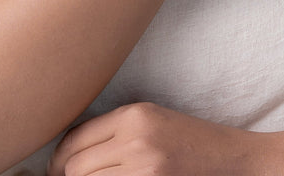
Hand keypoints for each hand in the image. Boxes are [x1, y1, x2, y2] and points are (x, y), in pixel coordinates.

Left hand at [46, 102, 283, 175]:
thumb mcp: (151, 120)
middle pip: (75, 167)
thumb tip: (68, 152)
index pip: (75, 138)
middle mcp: (135, 138)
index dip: (58, 158)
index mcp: (134, 114)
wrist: (228, 157)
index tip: (55, 169)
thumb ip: (113, 129)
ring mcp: (143, 167)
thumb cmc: (187, 137)